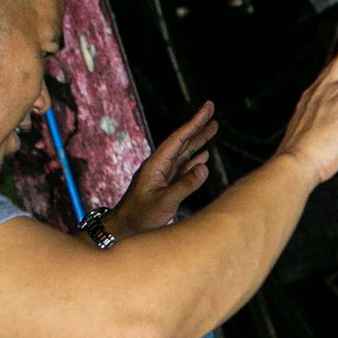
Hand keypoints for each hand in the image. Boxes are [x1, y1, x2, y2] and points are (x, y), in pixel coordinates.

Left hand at [112, 101, 216, 234]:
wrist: (125, 228)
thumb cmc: (140, 217)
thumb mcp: (164, 202)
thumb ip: (184, 185)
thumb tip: (205, 167)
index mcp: (156, 165)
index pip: (179, 139)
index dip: (194, 123)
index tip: (207, 109)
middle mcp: (160, 165)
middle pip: (182, 141)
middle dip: (198, 126)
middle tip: (211, 109)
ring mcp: (163, 175)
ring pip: (185, 153)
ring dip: (199, 140)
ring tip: (213, 128)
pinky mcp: (166, 185)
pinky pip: (184, 168)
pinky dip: (195, 159)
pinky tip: (204, 156)